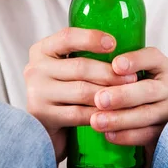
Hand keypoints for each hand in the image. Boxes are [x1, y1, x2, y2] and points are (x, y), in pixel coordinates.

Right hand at [24, 28, 136, 162]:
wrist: (41, 129)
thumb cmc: (62, 92)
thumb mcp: (64, 68)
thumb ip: (81, 56)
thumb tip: (123, 46)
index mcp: (42, 50)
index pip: (67, 37)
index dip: (91, 38)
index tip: (114, 43)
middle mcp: (34, 68)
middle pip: (80, 66)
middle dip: (110, 72)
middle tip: (132, 78)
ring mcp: (36, 92)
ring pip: (82, 90)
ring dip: (109, 93)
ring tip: (127, 94)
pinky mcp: (42, 115)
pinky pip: (78, 113)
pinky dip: (99, 113)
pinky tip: (113, 113)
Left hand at [90, 47, 167, 147]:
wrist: (142, 120)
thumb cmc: (129, 88)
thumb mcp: (127, 74)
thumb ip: (115, 69)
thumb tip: (88, 64)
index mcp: (162, 66)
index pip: (152, 57)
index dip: (135, 60)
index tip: (115, 65)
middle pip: (149, 89)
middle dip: (122, 95)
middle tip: (99, 99)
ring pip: (147, 114)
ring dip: (120, 119)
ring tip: (96, 121)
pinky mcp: (165, 132)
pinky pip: (147, 135)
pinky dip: (126, 136)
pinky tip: (108, 135)